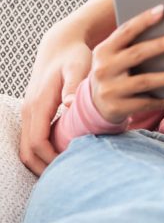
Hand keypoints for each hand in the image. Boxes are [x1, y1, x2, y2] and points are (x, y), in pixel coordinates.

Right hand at [20, 33, 92, 174]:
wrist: (61, 44)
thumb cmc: (73, 55)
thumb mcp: (78, 67)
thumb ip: (75, 86)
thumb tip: (70, 105)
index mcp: (38, 104)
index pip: (37, 142)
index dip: (51, 159)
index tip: (71, 167)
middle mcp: (29, 111)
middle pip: (27, 152)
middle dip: (45, 167)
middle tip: (69, 178)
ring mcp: (29, 112)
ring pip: (27, 148)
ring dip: (42, 162)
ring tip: (66, 171)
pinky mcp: (34, 112)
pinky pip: (32, 139)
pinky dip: (43, 152)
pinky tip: (62, 156)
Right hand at [88, 5, 163, 123]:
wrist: (94, 105)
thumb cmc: (114, 73)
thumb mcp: (114, 57)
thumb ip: (131, 45)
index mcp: (104, 50)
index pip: (125, 31)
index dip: (144, 20)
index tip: (163, 10)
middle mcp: (103, 68)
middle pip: (137, 53)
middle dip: (161, 45)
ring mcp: (109, 89)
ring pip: (145, 81)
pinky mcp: (117, 107)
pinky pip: (146, 103)